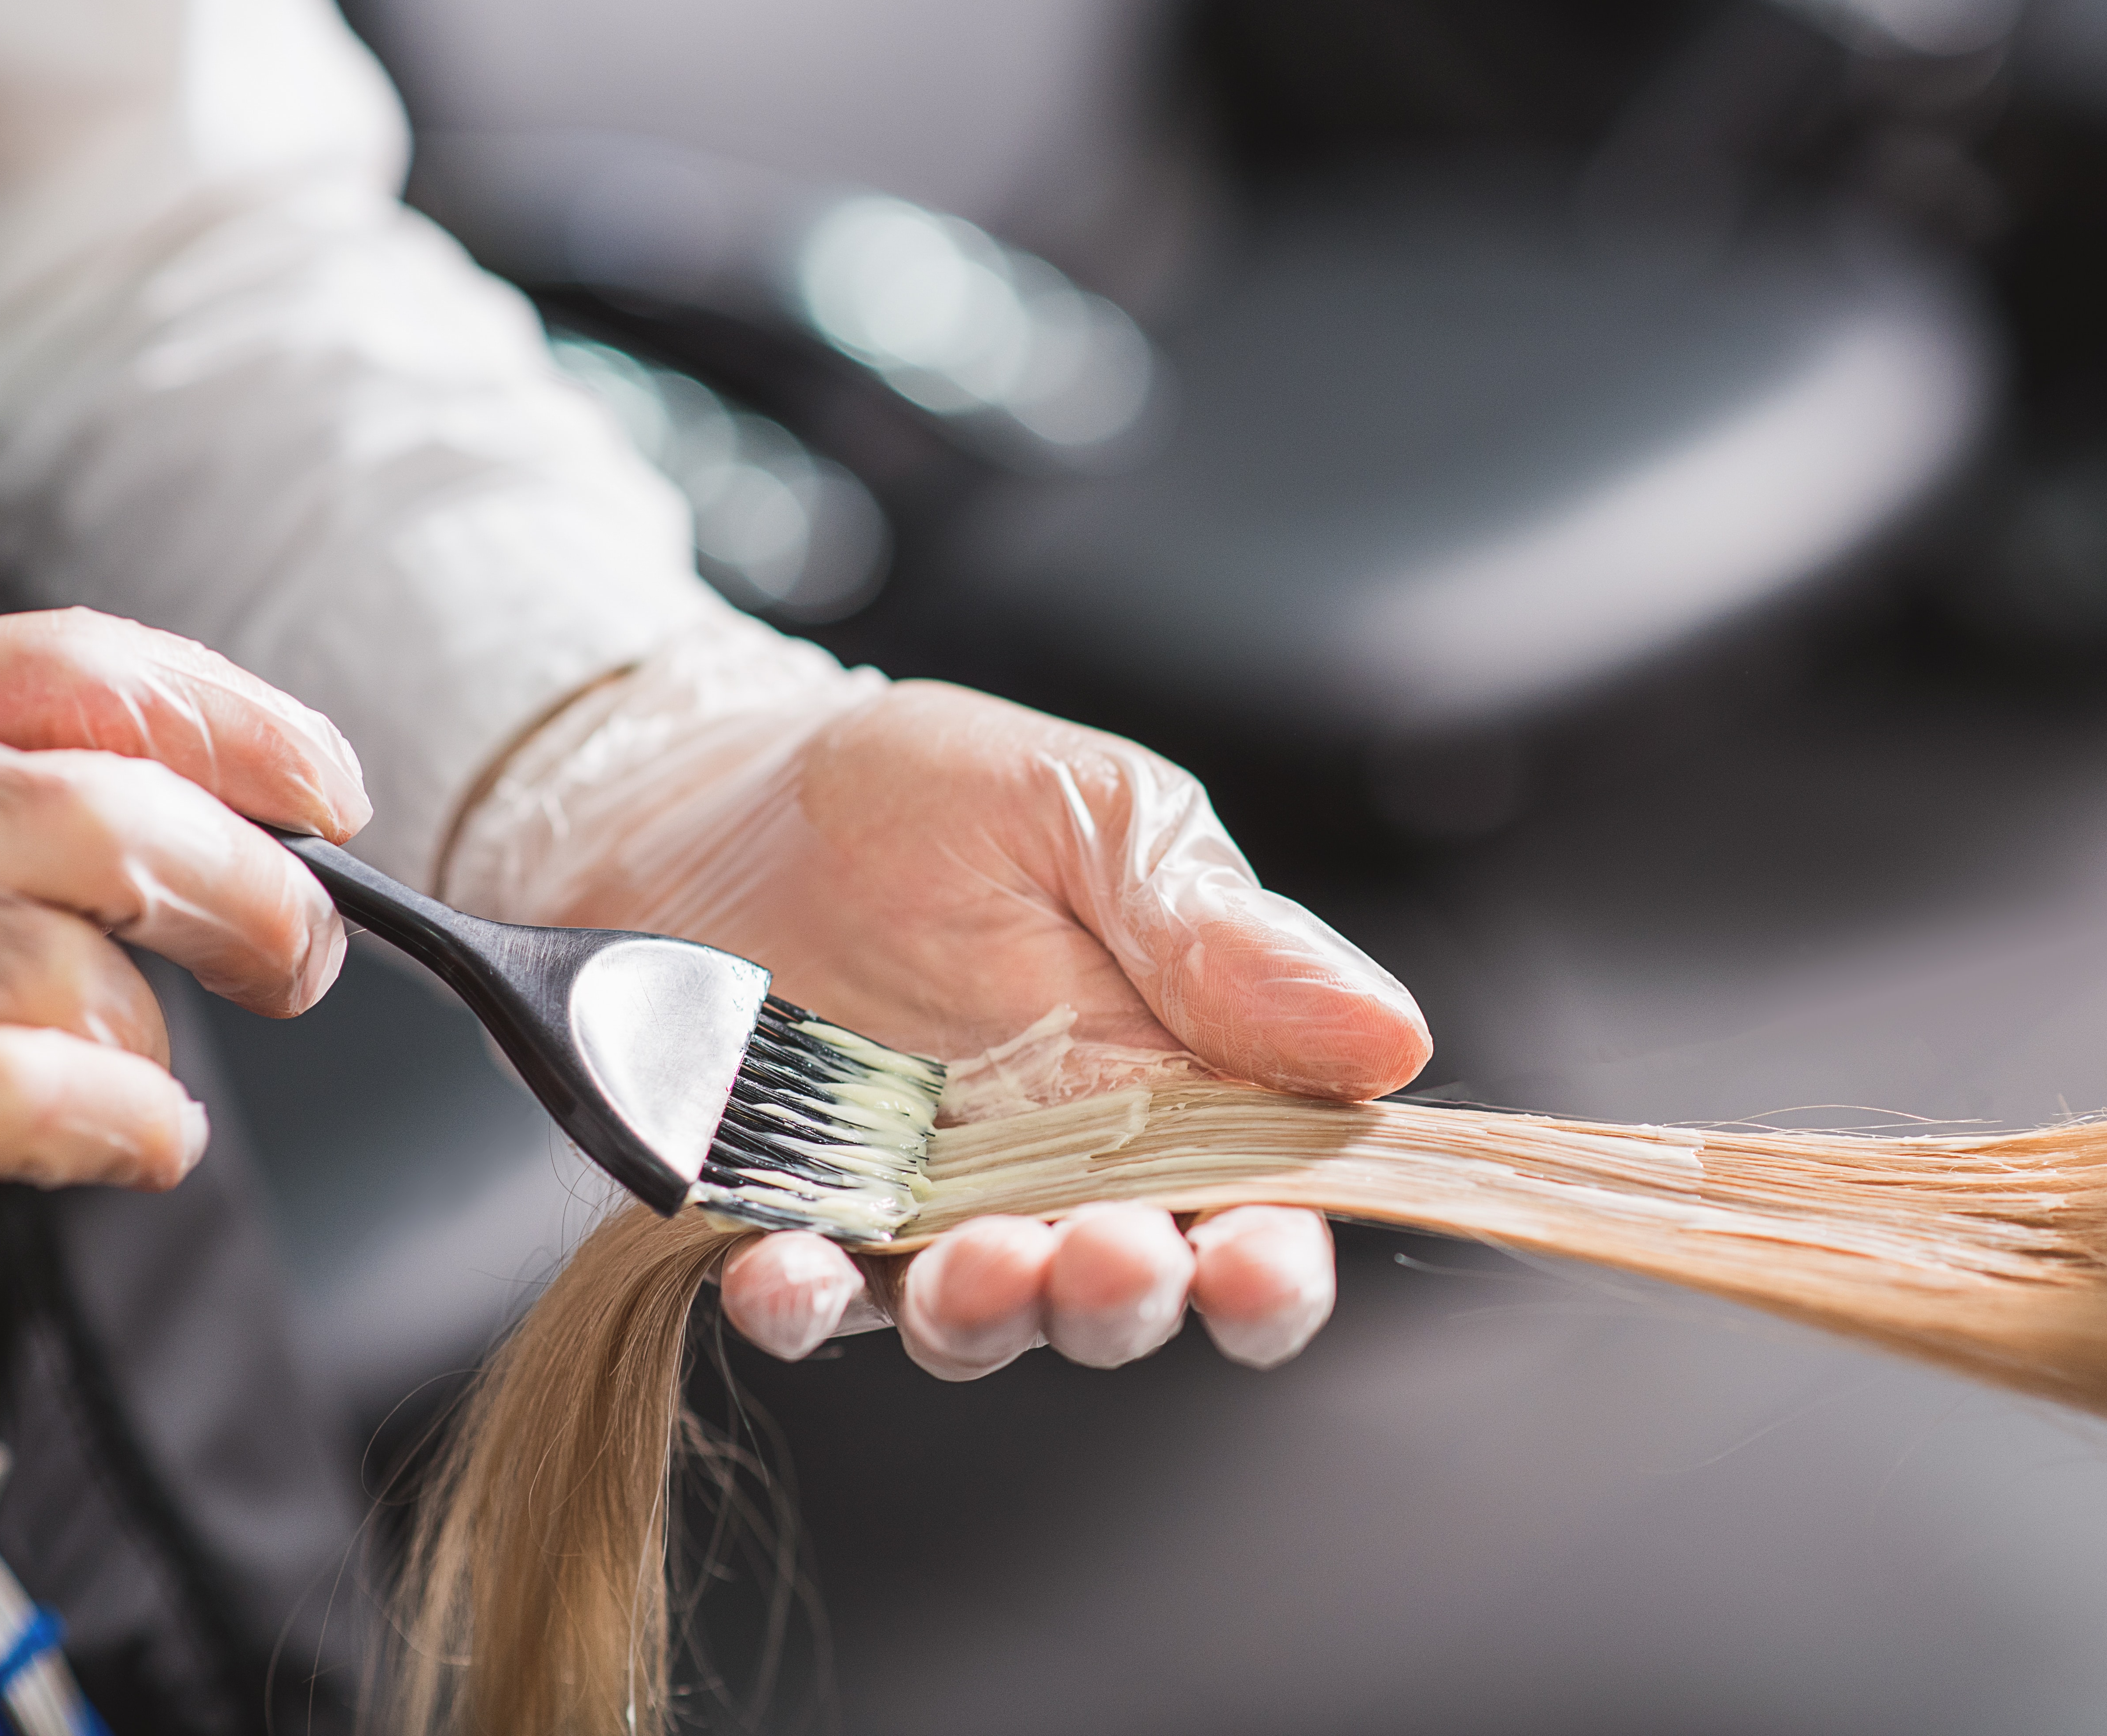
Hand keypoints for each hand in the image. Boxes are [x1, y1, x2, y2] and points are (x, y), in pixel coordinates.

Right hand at [0, 609, 366, 1198]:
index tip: (328, 785)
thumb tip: (227, 827)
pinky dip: (130, 1121)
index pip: (75, 667)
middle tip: (295, 958)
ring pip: (86, 969)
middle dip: (251, 895)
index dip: (233, 720)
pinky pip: (51, 1091)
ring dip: (148, 1036)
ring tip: (137, 1075)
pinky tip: (135, 1138)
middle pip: (118, 818)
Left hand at [445, 621, 1431, 1375]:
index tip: (1262, 1258)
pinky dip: (803, 1302)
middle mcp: (1056, 1178)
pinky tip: (795, 1269)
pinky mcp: (788, 1221)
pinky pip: (806, 1298)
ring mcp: (919, 1213)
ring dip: (989, 1314)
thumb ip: (1225, 936)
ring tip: (980, 1264)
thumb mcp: (1095, 813)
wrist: (715, 786)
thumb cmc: (925, 797)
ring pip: (980, 1320)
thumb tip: (1391, 1039)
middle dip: (1129, 1296)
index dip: (1272, 1264)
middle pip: (1127, 1293)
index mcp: (1170, 1088)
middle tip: (1114, 1254)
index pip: (1257, 1215)